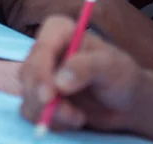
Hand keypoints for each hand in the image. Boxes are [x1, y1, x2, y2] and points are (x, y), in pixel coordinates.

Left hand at [0, 0, 99, 35]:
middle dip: (19, 20)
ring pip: (11, 16)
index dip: (21, 14)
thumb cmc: (80, 5)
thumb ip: (39, 2)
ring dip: (23, 27)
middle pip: (9, 6)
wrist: (94, 4)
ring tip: (44, 29)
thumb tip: (19, 17)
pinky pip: (17, 23)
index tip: (35, 22)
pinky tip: (45, 29)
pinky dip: (27, 31)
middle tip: (37, 28)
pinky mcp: (28, 4)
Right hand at [19, 15, 152, 132]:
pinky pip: (31, 111)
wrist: (125, 102)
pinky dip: (50, 121)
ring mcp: (40, 74)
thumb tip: (59, 82)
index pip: (42, 45)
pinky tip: (72, 120)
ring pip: (27, 94)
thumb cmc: (121, 76)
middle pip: (28, 72)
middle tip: (71, 115)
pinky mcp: (40, 96)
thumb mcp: (111, 67)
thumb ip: (87, 68)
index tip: (49, 95)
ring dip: (50, 113)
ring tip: (78, 118)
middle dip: (45, 98)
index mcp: (61, 32)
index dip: (40, 69)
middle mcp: (46, 51)